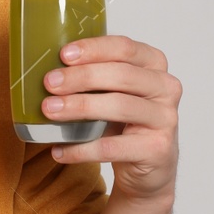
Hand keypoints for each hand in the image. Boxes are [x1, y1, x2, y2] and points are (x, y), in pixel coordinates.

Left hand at [41, 34, 179, 203]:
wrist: (150, 166)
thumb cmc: (124, 119)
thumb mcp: (112, 90)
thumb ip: (93, 74)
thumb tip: (47, 68)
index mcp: (154, 63)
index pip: (125, 48)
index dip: (94, 49)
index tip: (63, 55)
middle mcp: (166, 87)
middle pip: (121, 75)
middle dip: (81, 77)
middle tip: (49, 83)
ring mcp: (166, 119)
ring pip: (119, 107)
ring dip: (79, 107)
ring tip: (49, 111)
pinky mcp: (158, 149)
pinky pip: (113, 147)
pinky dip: (82, 149)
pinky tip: (60, 150)